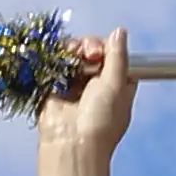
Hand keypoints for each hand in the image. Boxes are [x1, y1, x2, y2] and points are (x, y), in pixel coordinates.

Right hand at [35, 29, 135, 175]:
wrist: (71, 142)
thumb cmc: (101, 120)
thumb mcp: (117, 85)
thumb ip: (118, 57)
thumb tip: (120, 32)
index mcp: (118, 85)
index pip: (115, 55)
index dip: (109, 47)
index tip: (103, 49)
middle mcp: (97, 84)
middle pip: (93, 51)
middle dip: (90, 46)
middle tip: (89, 54)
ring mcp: (75, 85)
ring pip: (74, 55)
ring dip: (74, 50)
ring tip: (73, 57)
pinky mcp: (55, 86)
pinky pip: (56, 63)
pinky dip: (57, 57)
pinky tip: (59, 59)